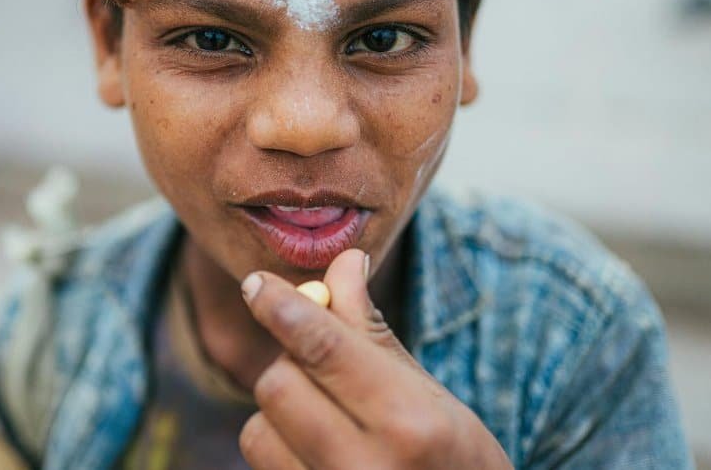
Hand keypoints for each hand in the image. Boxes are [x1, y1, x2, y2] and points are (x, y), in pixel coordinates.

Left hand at [237, 249, 511, 468]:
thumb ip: (370, 332)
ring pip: (257, 430)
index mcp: (409, 423)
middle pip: (277, 384)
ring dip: (278, 414)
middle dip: (290, 364)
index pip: (321, 348)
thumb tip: (344, 261)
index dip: (281, 307)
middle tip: (321, 369)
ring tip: (326, 422)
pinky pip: (261, 465)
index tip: (256, 284)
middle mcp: (367, 468)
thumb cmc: (455, 461)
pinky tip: (319, 453)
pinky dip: (279, 447)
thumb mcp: (430, 396)